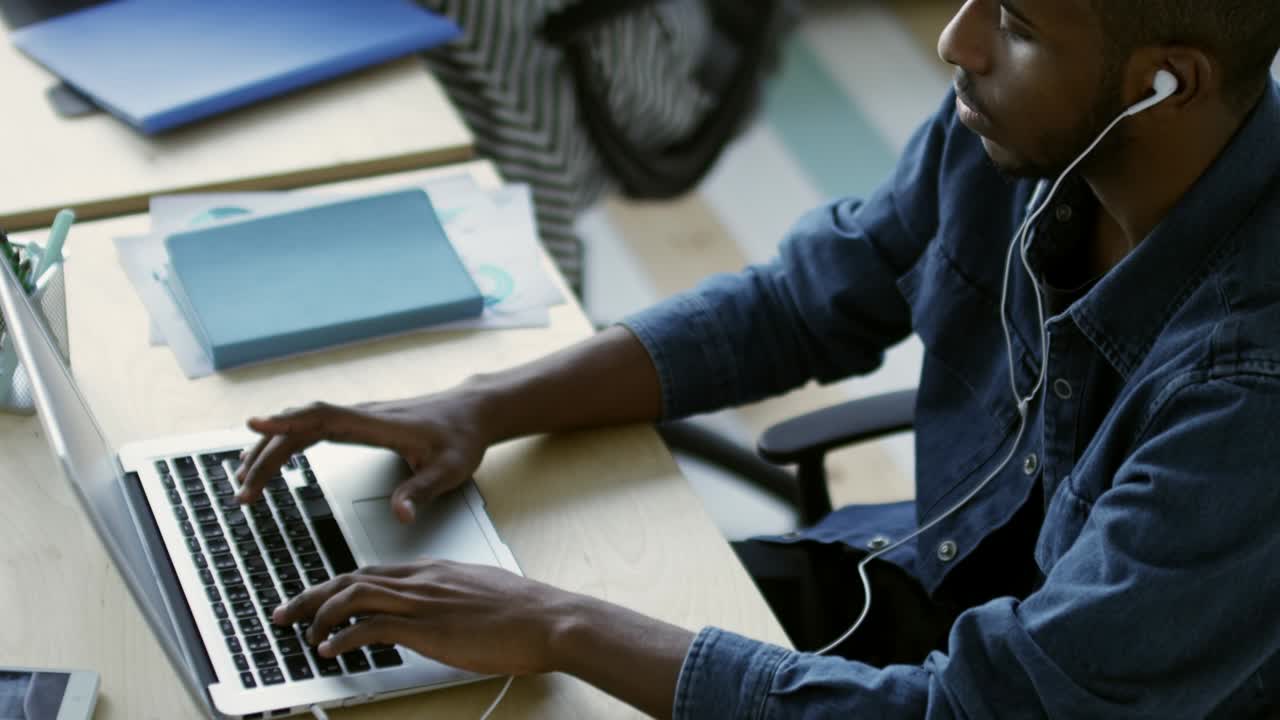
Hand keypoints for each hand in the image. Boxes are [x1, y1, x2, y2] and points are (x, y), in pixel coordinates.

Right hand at [236, 391, 491, 521]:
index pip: (324, 418)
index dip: (288, 422)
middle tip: (243, 492)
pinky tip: (265, 460)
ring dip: (270, 451)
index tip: (253, 426)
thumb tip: (400, 516)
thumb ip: (421, 493)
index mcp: (379, 424)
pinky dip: (284, 443)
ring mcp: (356, 417)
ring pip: (301, 427)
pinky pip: (310, 429)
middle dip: (267, 456)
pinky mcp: (355, 423)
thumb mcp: (450, 471)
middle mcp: (361, 416)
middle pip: (301, 427)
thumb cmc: (461, 439)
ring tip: (242, 483)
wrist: (472, 412)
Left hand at [271, 559, 573, 676]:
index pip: (372, 572)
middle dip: (311, 595)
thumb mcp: (480, 594)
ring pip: (352, 596)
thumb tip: (436, 613)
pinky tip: (330, 649)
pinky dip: (343, 637)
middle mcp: (421, 579)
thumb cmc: (523, 612)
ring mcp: (422, 601)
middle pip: (351, 578)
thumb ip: (450, 597)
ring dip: (318, 614)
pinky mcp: (426, 626)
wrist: (547, 619)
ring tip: (299, 632)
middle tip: (285, 612)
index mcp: (433, 570)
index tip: (316, 599)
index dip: (337, 586)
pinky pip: (370, 626)